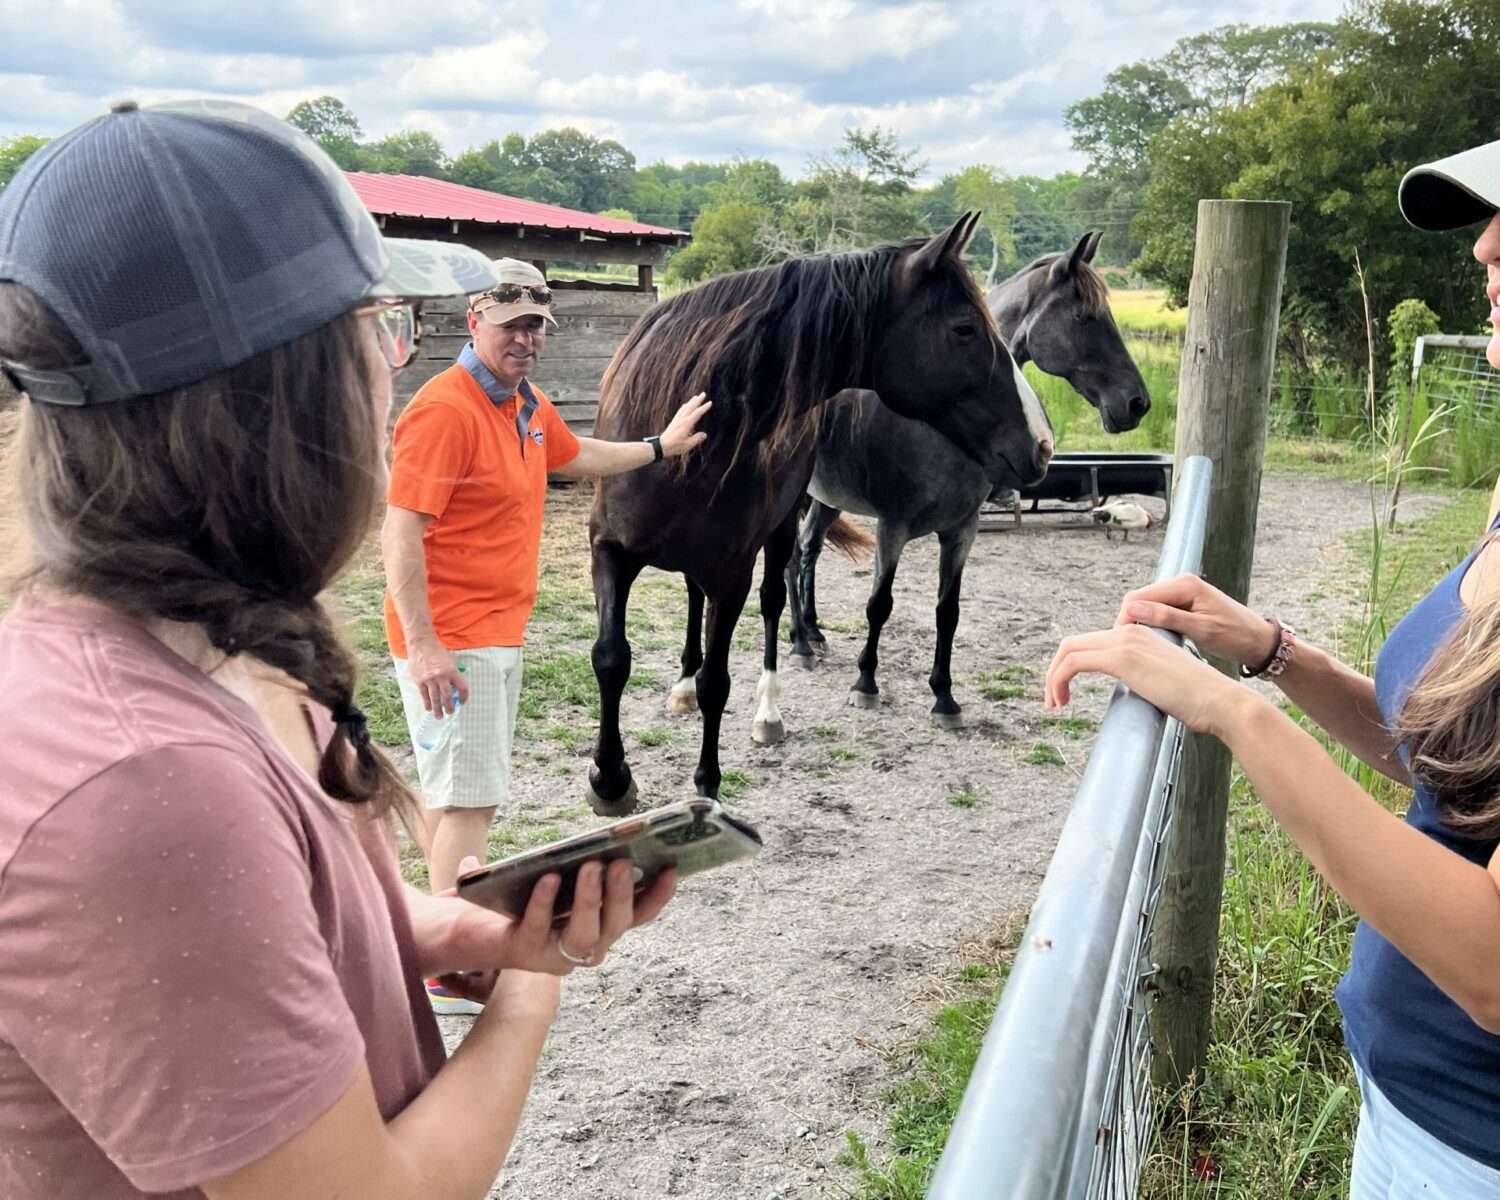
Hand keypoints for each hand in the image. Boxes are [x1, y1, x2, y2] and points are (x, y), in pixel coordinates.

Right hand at [409, 636, 467, 714]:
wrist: (422, 644)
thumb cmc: (437, 652)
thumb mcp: (451, 661)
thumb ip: (453, 674)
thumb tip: (455, 689)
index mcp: (452, 671)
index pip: (462, 688)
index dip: (464, 697)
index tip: (462, 702)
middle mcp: (441, 676)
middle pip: (447, 697)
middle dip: (450, 707)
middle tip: (450, 713)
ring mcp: (429, 679)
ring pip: (435, 699)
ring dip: (438, 710)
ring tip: (439, 716)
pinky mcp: (419, 680)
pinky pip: (424, 695)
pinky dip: (427, 703)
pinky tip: (429, 708)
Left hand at [423, 856, 677, 992]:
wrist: (463, 925)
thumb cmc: (519, 897)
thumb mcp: (554, 875)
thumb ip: (576, 861)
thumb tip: (603, 834)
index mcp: (597, 926)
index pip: (637, 915)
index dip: (657, 897)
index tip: (673, 868)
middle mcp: (583, 947)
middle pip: (616, 925)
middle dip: (623, 892)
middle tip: (622, 861)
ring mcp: (555, 955)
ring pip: (585, 934)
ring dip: (591, 900)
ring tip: (589, 867)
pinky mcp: (524, 952)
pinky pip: (539, 928)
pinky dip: (546, 903)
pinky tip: (548, 879)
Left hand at [658, 392, 710, 456]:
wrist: (662, 445)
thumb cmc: (675, 446)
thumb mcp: (688, 445)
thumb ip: (697, 439)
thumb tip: (704, 434)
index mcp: (686, 424)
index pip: (697, 413)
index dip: (704, 408)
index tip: (710, 402)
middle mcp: (682, 419)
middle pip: (691, 407)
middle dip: (698, 400)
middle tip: (703, 394)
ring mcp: (677, 419)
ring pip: (685, 407)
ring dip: (691, 401)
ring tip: (696, 396)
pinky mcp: (674, 421)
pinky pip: (680, 410)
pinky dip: (685, 406)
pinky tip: (685, 405)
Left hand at [1044, 622, 1249, 737]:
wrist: (1220, 701)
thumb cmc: (1198, 700)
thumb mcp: (1162, 682)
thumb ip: (1143, 677)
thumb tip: (1132, 689)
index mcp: (1139, 634)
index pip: (1091, 642)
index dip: (1070, 666)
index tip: (1066, 693)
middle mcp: (1130, 631)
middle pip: (1073, 643)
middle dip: (1055, 671)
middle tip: (1052, 700)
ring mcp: (1125, 641)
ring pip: (1069, 651)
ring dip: (1053, 678)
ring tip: (1053, 705)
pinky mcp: (1122, 658)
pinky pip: (1073, 663)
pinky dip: (1058, 680)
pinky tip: (1061, 702)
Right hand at [1114, 573, 1275, 668]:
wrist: (1260, 641)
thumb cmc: (1236, 636)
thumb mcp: (1201, 630)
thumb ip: (1166, 617)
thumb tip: (1133, 610)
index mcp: (1185, 585)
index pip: (1138, 597)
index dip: (1125, 619)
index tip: (1121, 643)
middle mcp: (1181, 583)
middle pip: (1139, 599)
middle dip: (1131, 622)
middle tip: (1128, 648)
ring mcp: (1183, 593)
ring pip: (1147, 607)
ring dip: (1141, 624)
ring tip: (1141, 647)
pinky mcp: (1185, 604)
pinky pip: (1158, 611)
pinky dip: (1152, 625)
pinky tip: (1155, 641)